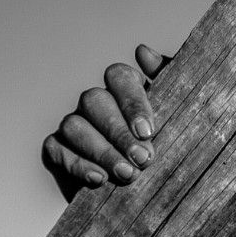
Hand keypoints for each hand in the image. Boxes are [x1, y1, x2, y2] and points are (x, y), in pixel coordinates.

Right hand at [41, 44, 171, 200]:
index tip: (148, 132)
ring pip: (74, 126)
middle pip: (95, 101)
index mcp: (126, 86)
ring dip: (101, 151)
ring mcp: (75, 122)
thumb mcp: (179, 110)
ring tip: (127, 174)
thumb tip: (143, 53)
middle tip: (143, 159)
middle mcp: (97, 100)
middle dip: (118, 133)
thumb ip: (169, 78)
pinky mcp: (58, 148)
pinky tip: (100, 179)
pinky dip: (78, 165)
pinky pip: (56, 149)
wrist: (157, 183)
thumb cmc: (172, 140)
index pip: (119, 76)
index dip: (132, 103)